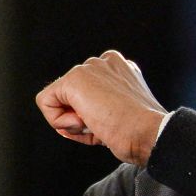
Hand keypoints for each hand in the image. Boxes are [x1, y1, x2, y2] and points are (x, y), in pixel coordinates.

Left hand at [35, 50, 166, 164]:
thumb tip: (71, 119)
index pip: (89, 94)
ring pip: (59, 99)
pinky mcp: (74, 79)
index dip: (92, 118)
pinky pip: (46, 102)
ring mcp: (90, 68)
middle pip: (73, 96)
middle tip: (105, 127)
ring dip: (74, 121)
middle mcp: (105, 62)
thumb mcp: (123, 114)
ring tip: (99, 124)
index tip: (110, 126)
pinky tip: (85, 122)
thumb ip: (100, 108)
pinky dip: (58, 120)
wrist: (149, 133)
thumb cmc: (140, 132)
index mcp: (121, 68)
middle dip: (81, 119)